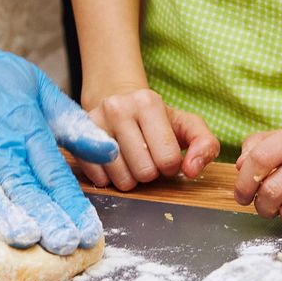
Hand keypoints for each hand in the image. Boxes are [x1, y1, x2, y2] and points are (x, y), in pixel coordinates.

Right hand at [0, 4, 118, 254]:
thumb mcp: (33, 86)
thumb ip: (71, 123)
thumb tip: (110, 150)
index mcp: (21, 126)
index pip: (51, 173)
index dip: (71, 205)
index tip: (88, 235)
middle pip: (20, 184)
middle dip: (44, 216)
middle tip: (64, 246)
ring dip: (2, 213)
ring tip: (24, 238)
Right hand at [80, 85, 218, 190]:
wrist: (116, 101)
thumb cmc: (156, 119)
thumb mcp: (187, 125)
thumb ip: (204, 145)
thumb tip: (191, 171)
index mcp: (148, 102)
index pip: (168, 159)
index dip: (171, 166)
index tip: (165, 156)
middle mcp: (117, 109)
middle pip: (145, 172)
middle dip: (150, 173)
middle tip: (147, 158)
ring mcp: (93, 123)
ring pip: (121, 179)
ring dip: (131, 178)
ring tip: (131, 161)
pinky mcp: (77, 140)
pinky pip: (99, 179)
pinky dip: (110, 179)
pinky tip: (114, 164)